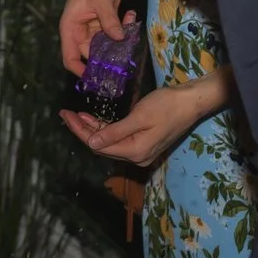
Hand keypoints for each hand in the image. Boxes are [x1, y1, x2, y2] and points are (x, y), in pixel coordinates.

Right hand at [57, 0, 123, 76]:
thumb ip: (108, 19)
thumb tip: (117, 38)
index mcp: (70, 27)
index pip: (70, 56)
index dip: (80, 70)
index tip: (96, 78)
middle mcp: (80, 32)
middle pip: (91, 55)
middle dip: (107, 57)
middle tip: (124, 58)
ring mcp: (93, 30)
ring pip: (105, 46)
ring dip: (119, 41)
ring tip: (129, 28)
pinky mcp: (104, 25)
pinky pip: (114, 35)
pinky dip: (124, 29)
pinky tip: (129, 16)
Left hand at [60, 79, 221, 168]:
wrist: (192, 102)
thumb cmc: (167, 106)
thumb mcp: (139, 117)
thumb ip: (115, 132)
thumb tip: (92, 144)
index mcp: (136, 151)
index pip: (99, 145)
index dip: (80, 131)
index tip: (65, 116)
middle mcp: (138, 156)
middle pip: (102, 146)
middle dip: (83, 131)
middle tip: (66, 114)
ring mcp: (141, 150)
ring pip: (109, 142)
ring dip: (93, 129)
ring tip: (76, 115)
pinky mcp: (144, 141)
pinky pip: (119, 138)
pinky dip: (105, 129)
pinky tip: (93, 118)